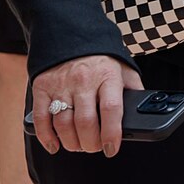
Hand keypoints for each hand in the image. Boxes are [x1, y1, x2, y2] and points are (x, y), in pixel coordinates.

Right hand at [29, 55, 144, 156]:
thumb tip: (142, 112)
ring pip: (63, 124)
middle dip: (91, 144)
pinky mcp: (42, 87)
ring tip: (79, 146)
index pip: (111, 109)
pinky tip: (55, 145)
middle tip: (95, 148)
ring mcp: (61, 84)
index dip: (112, 134)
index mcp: (108, 76)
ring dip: (72, 143)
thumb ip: (134, 89)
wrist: (72, 34)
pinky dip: (46, 137)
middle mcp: (83, 81)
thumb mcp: (124, 69)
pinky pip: (41, 118)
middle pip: (85, 122)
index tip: (112, 149)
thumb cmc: (102, 60)